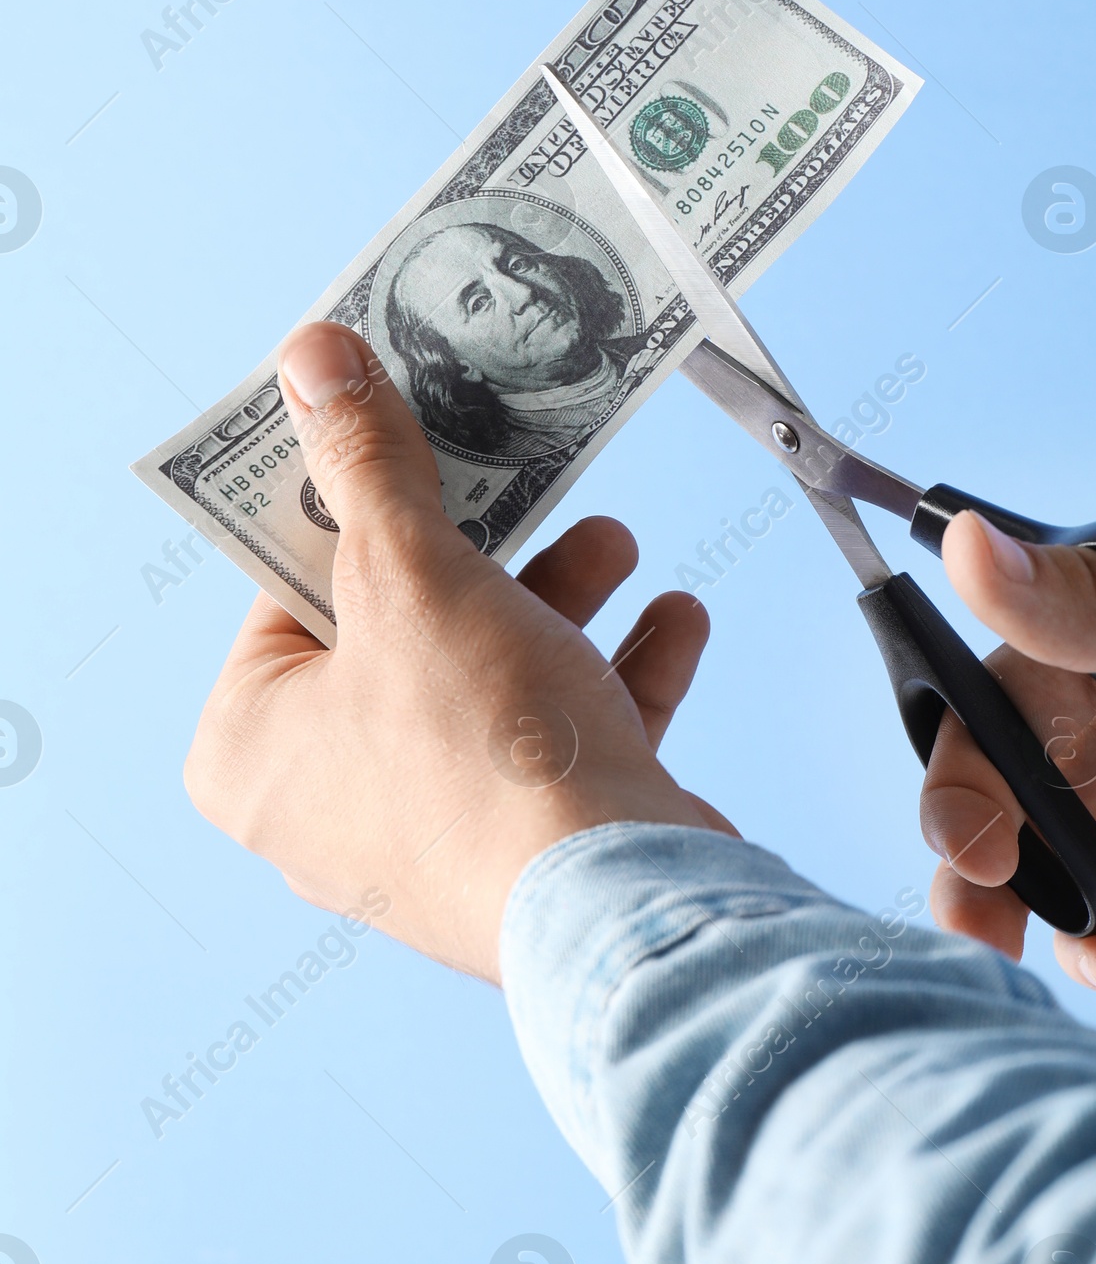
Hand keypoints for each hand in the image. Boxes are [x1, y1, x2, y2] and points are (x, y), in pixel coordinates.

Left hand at [185, 323, 727, 984]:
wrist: (622, 905)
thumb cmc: (487, 761)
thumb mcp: (411, 573)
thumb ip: (366, 462)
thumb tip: (311, 358)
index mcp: (255, 748)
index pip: (287, 585)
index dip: (355, 498)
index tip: (407, 432)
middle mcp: (328, 803)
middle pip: (402, 626)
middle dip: (487, 546)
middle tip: (522, 476)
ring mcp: (433, 834)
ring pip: (492, 678)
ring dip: (563, 599)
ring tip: (615, 543)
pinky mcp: (529, 851)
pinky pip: (563, 738)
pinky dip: (615, 674)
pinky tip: (672, 619)